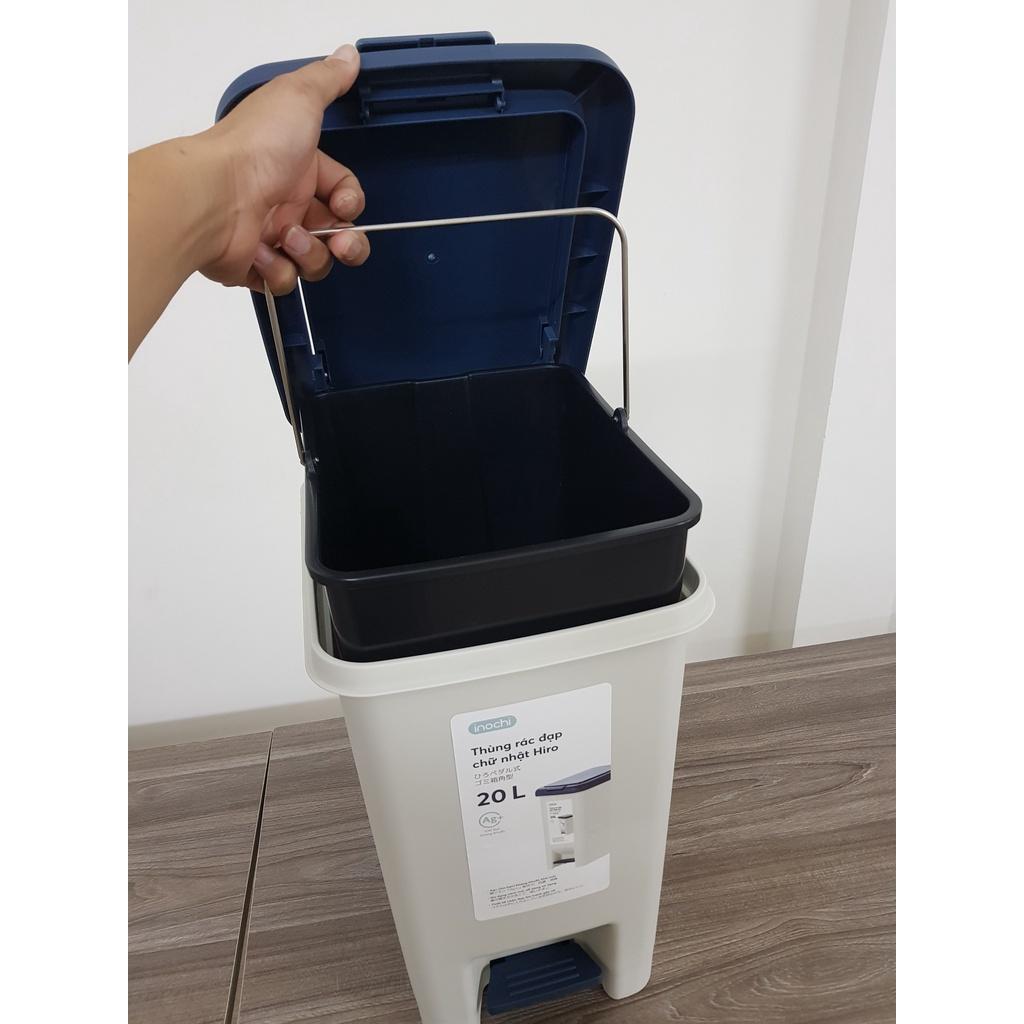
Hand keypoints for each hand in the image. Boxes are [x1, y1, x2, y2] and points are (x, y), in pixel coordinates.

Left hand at [198, 43, 369, 294]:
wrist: (213, 196)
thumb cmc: (252, 150)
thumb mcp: (297, 99)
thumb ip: (327, 80)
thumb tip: (348, 56)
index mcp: (298, 169)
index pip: (343, 195)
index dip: (352, 203)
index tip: (344, 203)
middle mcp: (286, 203)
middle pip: (336, 235)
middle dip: (349, 244)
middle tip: (340, 242)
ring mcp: (270, 238)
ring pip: (315, 262)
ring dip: (310, 254)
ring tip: (286, 240)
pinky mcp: (253, 268)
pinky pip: (283, 282)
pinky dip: (277, 270)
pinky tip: (260, 252)